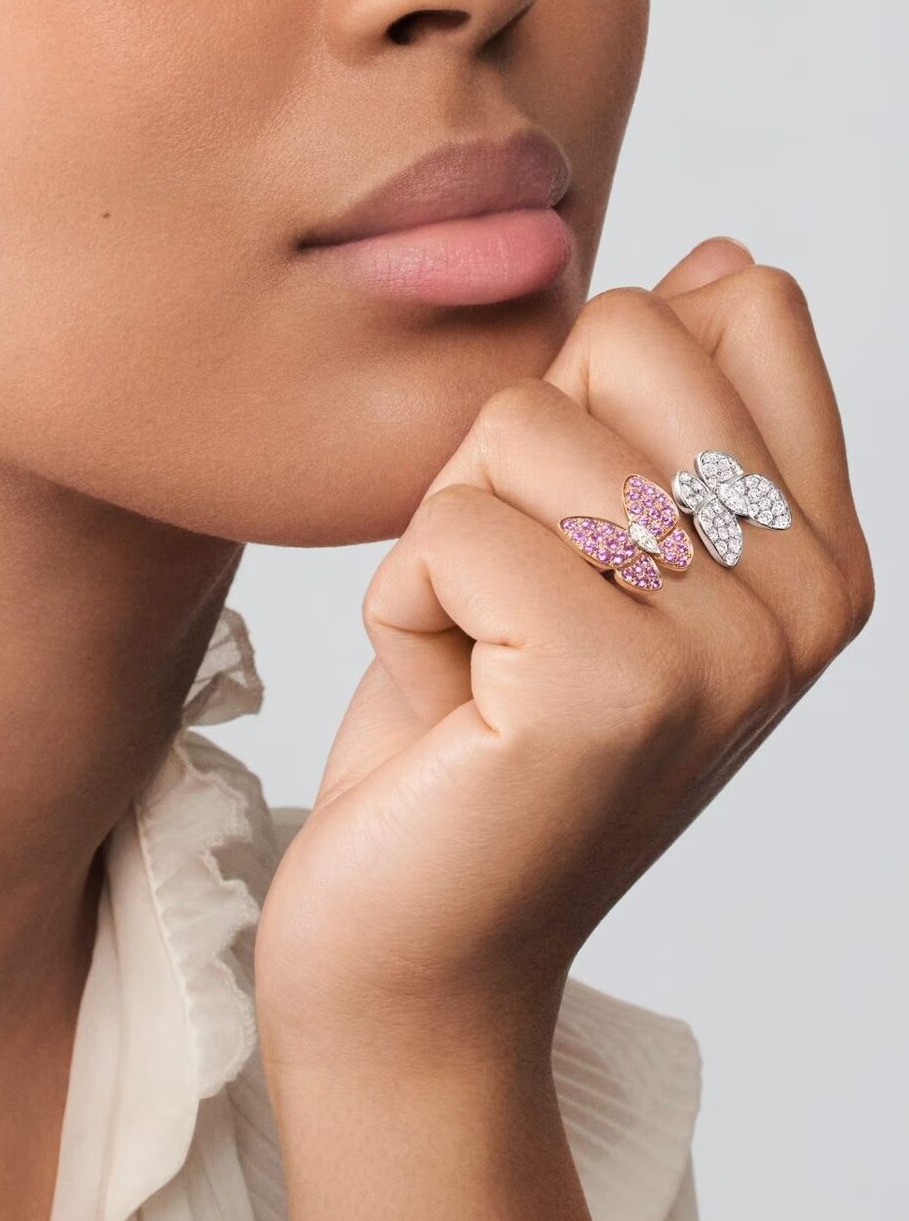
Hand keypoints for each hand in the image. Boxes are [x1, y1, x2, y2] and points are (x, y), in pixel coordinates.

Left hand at [255, 238, 873, 1071]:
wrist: (413, 959)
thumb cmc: (471, 757)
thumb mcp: (573, 559)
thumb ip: (655, 420)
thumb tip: (721, 261)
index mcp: (818, 555)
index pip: (738, 305)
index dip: (595, 395)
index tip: (571, 548)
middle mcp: (802, 602)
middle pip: (620, 337)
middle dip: (506, 467)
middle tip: (505, 620)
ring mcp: (725, 649)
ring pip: (515, 429)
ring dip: (444, 552)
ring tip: (478, 680)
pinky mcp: (614, 688)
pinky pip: (451, 527)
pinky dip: (403, 611)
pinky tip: (448, 717)